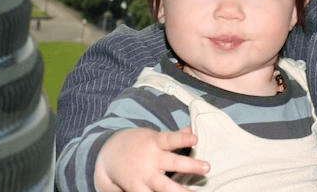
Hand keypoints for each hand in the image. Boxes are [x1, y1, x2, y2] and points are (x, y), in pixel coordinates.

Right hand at [94, 127, 209, 191]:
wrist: (109, 154)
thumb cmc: (139, 144)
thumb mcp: (153, 137)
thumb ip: (173, 137)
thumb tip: (191, 131)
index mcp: (155, 142)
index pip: (171, 139)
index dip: (183, 139)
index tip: (195, 139)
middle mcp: (151, 160)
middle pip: (172, 163)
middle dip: (190, 166)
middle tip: (207, 167)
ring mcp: (144, 176)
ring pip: (164, 186)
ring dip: (179, 191)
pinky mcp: (136, 189)